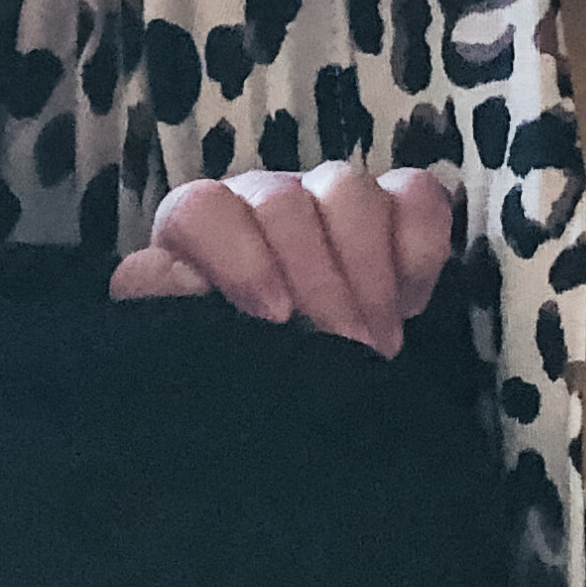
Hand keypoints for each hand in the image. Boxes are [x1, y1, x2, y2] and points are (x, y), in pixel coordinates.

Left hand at [108, 162, 455, 358]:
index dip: (241, 261)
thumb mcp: (188, 354)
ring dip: (368, 275)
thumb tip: (179, 279)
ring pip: (350, 190)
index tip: (277, 322)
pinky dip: (419, 249)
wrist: (293, 396)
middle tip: (344, 353)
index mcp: (199, 229)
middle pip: (284, 203)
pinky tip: (410, 305)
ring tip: (375, 348)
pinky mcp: (394, 206)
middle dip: (319, 285)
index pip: (202, 209)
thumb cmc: (231, 374)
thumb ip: (166, 311)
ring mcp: (328, 196)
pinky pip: (418, 196)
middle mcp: (259, 200)